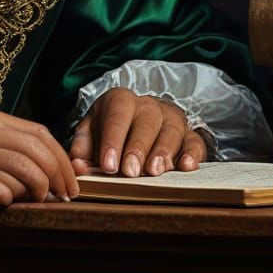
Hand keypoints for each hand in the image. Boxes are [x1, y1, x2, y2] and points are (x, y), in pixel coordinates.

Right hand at [0, 106, 79, 222]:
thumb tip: (43, 167)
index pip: (39, 133)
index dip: (61, 159)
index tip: (71, 182)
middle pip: (35, 150)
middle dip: (57, 177)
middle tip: (64, 198)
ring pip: (19, 170)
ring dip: (37, 191)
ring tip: (39, 204)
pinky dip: (8, 199)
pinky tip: (8, 205)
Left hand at [69, 88, 206, 177]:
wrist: (138, 120)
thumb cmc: (111, 131)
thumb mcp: (92, 133)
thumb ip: (82, 148)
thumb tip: (77, 166)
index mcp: (121, 100)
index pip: (117, 115)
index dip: (112, 140)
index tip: (107, 166)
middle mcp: (148, 106)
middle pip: (146, 122)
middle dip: (137, 148)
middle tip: (130, 172)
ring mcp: (172, 119)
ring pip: (171, 131)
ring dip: (163, 151)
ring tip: (155, 172)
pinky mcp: (190, 135)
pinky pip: (195, 142)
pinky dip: (191, 155)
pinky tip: (185, 167)